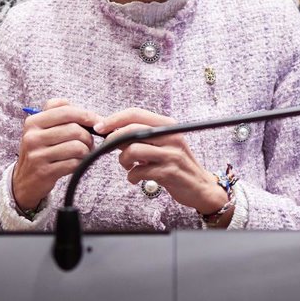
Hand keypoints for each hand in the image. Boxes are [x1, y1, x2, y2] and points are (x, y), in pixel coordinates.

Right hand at [12, 98, 101, 210]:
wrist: (24, 181)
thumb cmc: (41, 151)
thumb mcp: (43, 130)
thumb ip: (63, 116)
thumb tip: (95, 118)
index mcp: (33, 122)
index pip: (66, 110)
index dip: (86, 115)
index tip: (96, 122)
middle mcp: (32, 136)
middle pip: (74, 129)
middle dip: (88, 137)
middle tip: (89, 143)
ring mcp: (37, 155)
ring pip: (77, 146)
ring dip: (86, 151)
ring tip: (83, 154)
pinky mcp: (45, 171)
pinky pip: (73, 163)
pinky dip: (80, 163)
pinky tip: (75, 163)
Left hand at [95, 108, 228, 217]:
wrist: (200, 186)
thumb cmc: (176, 164)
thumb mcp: (162, 144)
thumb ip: (142, 136)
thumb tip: (112, 131)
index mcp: (168, 125)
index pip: (136, 113)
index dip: (114, 119)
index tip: (100, 127)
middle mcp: (171, 136)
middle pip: (132, 130)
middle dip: (113, 140)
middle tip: (107, 149)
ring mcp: (171, 154)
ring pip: (133, 150)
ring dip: (123, 160)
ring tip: (128, 166)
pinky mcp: (169, 172)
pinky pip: (139, 171)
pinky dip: (132, 176)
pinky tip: (136, 178)